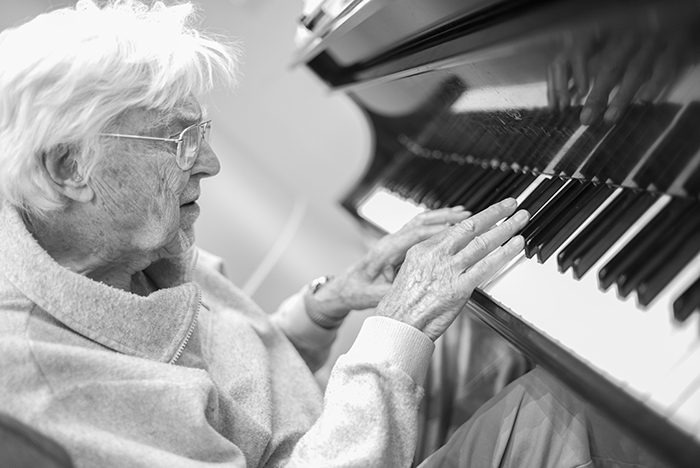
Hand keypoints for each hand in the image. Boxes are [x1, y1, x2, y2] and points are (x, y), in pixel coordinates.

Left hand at [313, 206, 472, 317]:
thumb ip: (392, 292)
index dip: (434, 231)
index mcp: (384, 252)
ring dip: (442, 217)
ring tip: (463, 214)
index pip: (412, 236)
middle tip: (465, 215)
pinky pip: (420, 229)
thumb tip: (411, 292)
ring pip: (420, 222)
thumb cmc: (357, 291)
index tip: (454, 229)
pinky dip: (436, 224)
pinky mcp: (398, 244)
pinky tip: (450, 224)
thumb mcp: (374, 295)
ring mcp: (394, 241)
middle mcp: (390, 242)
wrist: (346, 287)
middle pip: (419, 223)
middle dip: (443, 218)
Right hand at [375, 198, 528, 340]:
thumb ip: (430, 261)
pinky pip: (486, 266)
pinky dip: (504, 253)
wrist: (397, 324)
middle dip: (494, 213)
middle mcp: (436, 255)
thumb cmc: (401, 305)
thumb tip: (446, 255)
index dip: (475, 221)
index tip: (488, 216)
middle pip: (470, 227)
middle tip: (510, 204)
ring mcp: (448, 270)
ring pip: (482, 242)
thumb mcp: (408, 273)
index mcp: (422, 250)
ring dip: (505, 228)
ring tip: (520, 218)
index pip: (453, 229)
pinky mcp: (459, 288)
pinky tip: (516, 244)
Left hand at [548, 27, 691, 124]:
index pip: (582, 52)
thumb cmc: (637, 41)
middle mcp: (630, 35)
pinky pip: (664, 66)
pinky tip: (645, 100)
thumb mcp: (611, 46)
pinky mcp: (677, 45)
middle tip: (586, 119)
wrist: (677, 17)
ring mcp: (653, 40)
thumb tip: (567, 97)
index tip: (566, 102)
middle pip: (610, 65)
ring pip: (635, 69)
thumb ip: (589, 68)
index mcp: (609, 34)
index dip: (575, 74)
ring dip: (622, 96)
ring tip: (610, 118)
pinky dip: (655, 83)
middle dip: (597, 94)